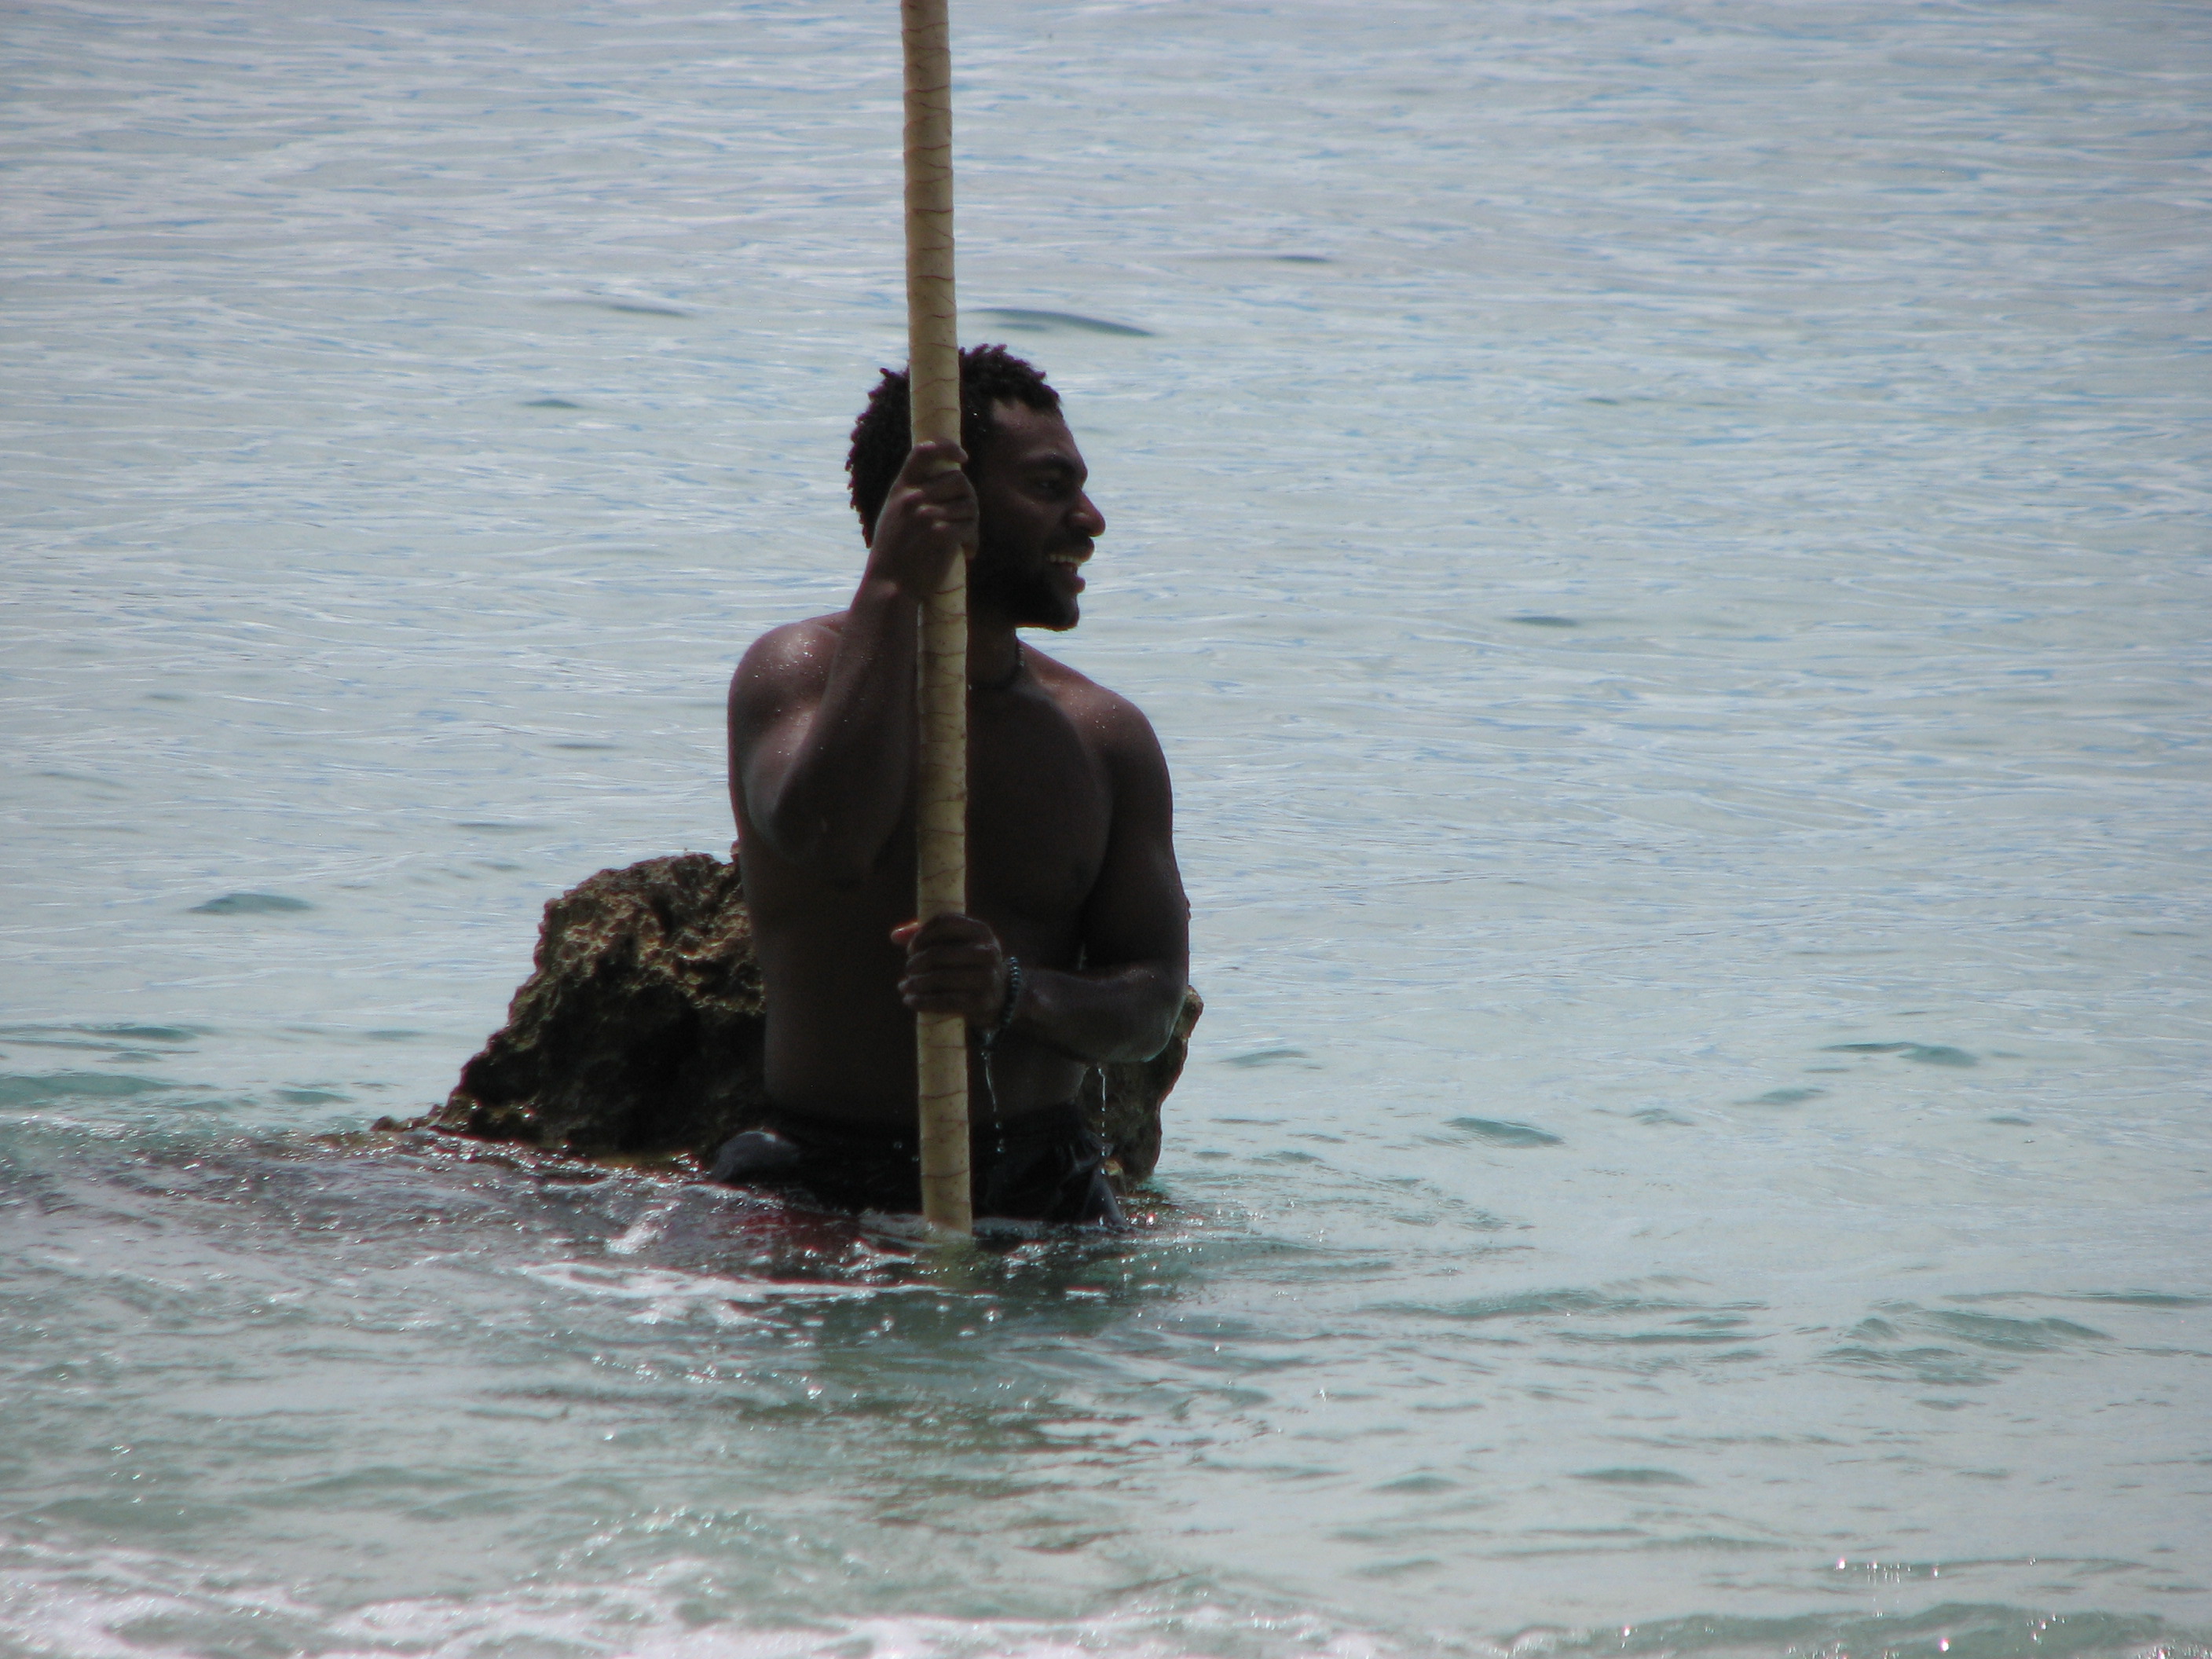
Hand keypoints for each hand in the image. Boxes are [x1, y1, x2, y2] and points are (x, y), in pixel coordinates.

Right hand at [866, 440, 976, 595]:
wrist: (890, 585)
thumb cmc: (894, 554)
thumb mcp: (894, 515)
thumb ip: (913, 495)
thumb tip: (948, 479)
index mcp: (901, 489)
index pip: (924, 452)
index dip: (947, 448)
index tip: (963, 457)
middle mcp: (913, 497)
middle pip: (959, 480)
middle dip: (969, 498)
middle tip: (968, 518)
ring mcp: (926, 515)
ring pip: (969, 505)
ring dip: (972, 524)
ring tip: (965, 541)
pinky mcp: (941, 534)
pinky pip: (970, 527)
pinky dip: (972, 542)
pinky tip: (967, 552)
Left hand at [892, 912, 1010, 1028]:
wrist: (1001, 994)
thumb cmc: (968, 962)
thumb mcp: (958, 943)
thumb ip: (927, 935)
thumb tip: (895, 936)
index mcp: (981, 931)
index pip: (945, 923)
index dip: (922, 934)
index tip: (912, 947)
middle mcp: (987, 952)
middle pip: (938, 953)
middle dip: (916, 962)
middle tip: (908, 968)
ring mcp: (986, 978)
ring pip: (939, 978)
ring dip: (915, 984)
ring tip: (904, 986)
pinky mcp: (980, 1002)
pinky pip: (944, 1002)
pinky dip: (922, 1002)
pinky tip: (910, 1001)